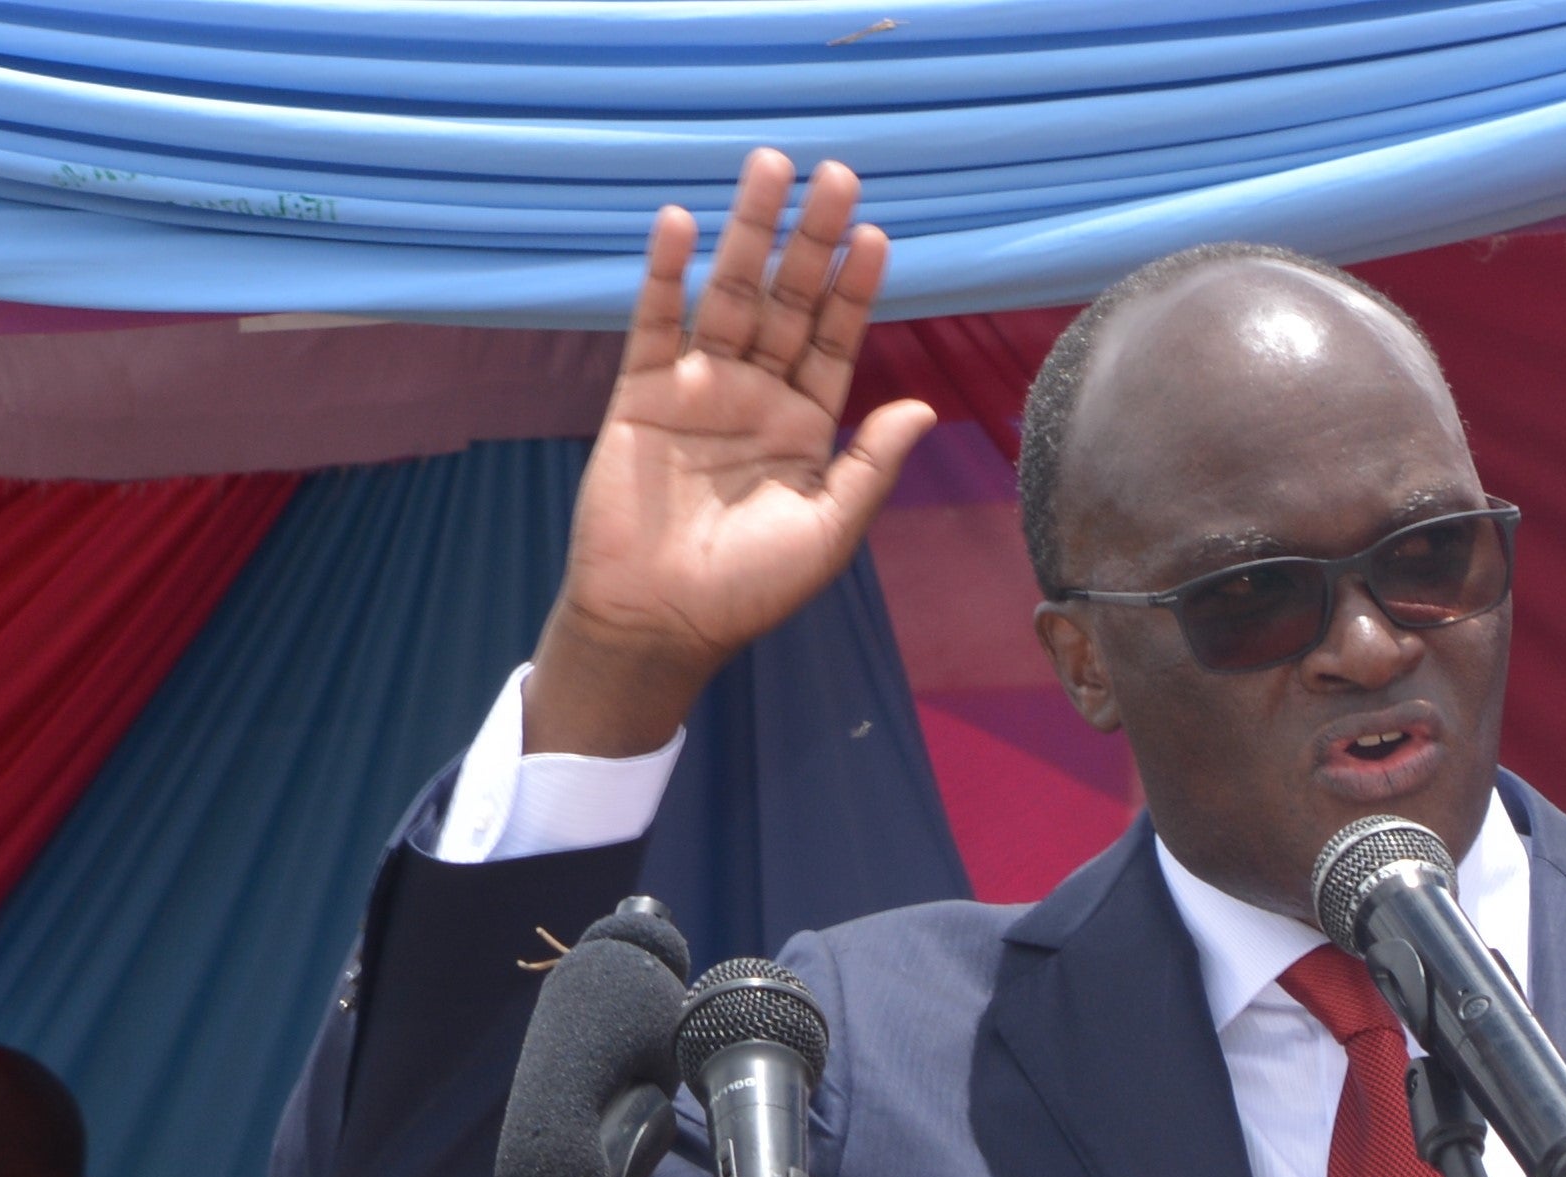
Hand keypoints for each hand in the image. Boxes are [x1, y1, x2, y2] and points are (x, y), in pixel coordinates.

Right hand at [528, 153, 935, 758]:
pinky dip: (666, 274)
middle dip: (812, 239)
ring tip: (770, 168)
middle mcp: (757, 393)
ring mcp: (699, 387)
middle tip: (836, 173)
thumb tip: (923, 408)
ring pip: (729, 294)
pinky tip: (682, 225)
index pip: (838, 340)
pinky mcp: (642, 392)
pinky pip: (657, 323)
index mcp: (807, 424)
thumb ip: (870, 465)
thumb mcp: (829, 529)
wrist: (663, 620)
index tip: (877, 235)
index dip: (856, 288)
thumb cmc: (751, 588)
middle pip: (790, 300)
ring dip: (748, 232)